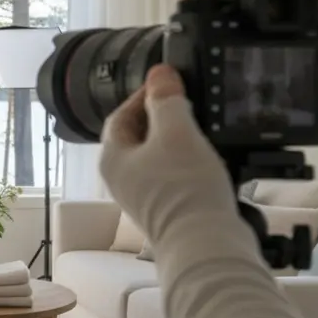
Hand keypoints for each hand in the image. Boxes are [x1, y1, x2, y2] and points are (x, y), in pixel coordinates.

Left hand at [99, 66, 237, 244]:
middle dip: (161, 116)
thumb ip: (166, 100)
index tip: (170, 84)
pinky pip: (171, 175)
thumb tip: (159, 74)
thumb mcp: (176, 132)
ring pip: (155, 156)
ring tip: (201, 127)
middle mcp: (121, 179)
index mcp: (112, 158)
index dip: (144, 95)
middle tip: (188, 102)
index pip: (121, 115)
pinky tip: (205, 158)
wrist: (204, 244)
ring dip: (176, 139)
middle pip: (136, 136)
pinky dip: (186, 161)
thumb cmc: (184, 188)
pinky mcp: (165, 208)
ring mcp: (143, 196)